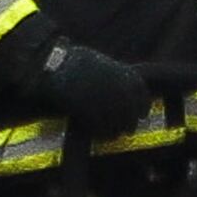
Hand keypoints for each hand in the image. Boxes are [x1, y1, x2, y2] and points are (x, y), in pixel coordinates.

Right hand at [31, 40, 150, 137]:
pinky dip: (99, 133)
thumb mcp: (103, 64)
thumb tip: (125, 96)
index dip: (142, 109)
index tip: (141, 116)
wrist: (53, 60)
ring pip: (116, 124)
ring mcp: (107, 100)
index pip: (142, 98)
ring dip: (115, 132)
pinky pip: (99, 127)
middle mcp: (122, 89)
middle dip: (129, 124)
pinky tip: (97, 135)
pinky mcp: (89, 109)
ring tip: (112, 136)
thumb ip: (117, 79)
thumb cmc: (76, 60)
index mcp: (128, 76)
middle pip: (131, 115)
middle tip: (127, 131)